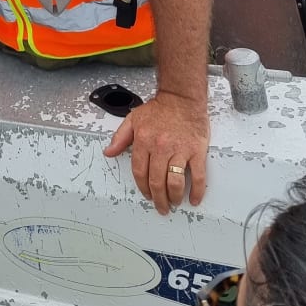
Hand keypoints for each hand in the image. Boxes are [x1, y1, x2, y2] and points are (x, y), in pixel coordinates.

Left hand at [103, 91, 209, 214]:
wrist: (182, 98)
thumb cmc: (159, 109)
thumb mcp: (133, 119)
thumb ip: (120, 138)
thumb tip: (108, 152)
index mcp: (144, 141)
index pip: (140, 172)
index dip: (142, 187)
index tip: (146, 195)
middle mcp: (160, 147)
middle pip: (157, 181)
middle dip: (158, 199)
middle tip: (161, 206)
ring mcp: (179, 150)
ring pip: (175, 182)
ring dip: (174, 197)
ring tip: (174, 202)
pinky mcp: (196, 151)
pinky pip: (197, 176)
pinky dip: (196, 191)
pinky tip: (194, 199)